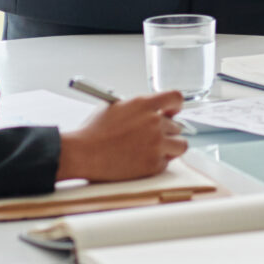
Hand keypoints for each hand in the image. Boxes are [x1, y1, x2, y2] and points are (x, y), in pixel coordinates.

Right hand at [57, 91, 188, 181]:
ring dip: (169, 147)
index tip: (172, 111)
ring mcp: (156, 144)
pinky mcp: (154, 164)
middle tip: (152, 136)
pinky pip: (167, 162)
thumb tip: (151, 110)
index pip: (176, 98)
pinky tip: (141, 160)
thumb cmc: (93, 131)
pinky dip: (157, 162)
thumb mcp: (114, 107)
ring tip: (152, 149)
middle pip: (177, 125)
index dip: (175, 106)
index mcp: (144, 104)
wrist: (82, 153)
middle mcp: (154, 122)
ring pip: (180, 145)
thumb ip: (137, 107)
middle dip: (166, 130)